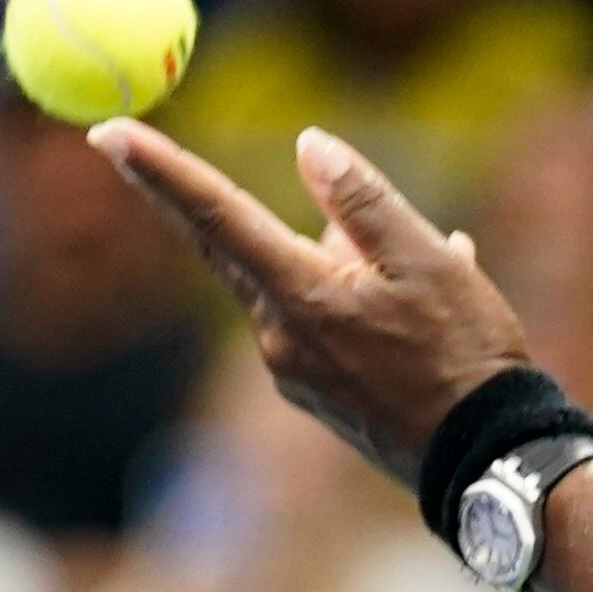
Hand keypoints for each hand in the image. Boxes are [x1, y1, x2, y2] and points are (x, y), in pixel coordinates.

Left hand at [89, 120, 532, 482]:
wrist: (486, 461)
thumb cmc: (466, 356)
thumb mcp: (428, 261)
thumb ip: (362, 200)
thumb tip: (309, 145)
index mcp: (301, 296)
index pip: (215, 215)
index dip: (159, 169)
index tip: (106, 130)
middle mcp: (277, 336)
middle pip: (237, 246)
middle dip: (238, 206)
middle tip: (219, 168)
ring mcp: (290, 370)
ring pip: (289, 280)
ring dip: (335, 258)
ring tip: (426, 271)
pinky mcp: (311, 392)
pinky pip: (314, 319)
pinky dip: (350, 297)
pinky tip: (416, 308)